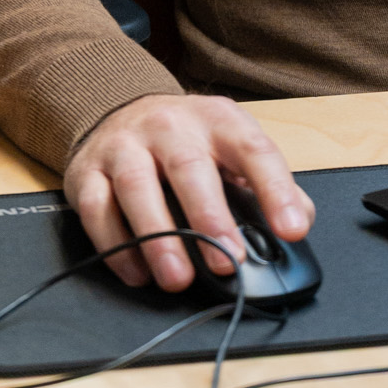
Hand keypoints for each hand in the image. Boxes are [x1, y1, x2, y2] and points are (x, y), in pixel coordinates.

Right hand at [64, 94, 313, 293]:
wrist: (123, 111)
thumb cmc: (188, 142)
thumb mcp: (231, 148)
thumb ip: (264, 184)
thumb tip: (299, 220)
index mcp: (216, 120)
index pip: (252, 149)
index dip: (275, 189)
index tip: (291, 229)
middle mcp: (170, 126)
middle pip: (189, 167)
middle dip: (209, 216)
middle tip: (228, 260)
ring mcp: (125, 145)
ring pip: (137, 185)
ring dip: (158, 236)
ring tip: (177, 277)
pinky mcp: (88, 171)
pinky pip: (97, 207)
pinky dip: (116, 244)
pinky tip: (137, 272)